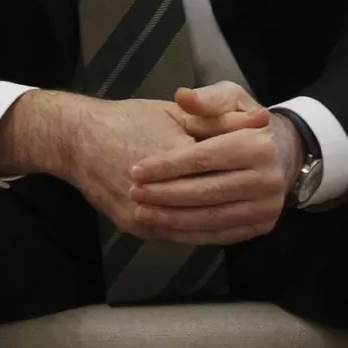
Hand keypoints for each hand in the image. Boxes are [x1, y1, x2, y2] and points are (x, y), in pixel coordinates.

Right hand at [61, 93, 270, 241]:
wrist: (78, 140)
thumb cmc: (128, 119)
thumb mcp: (175, 111)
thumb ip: (217, 120)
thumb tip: (260, 121)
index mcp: (170, 154)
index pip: (219, 165)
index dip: (245, 163)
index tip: (268, 162)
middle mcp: (156, 190)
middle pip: (211, 200)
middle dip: (241, 196)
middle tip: (267, 193)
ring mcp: (144, 214)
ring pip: (196, 226)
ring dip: (226, 222)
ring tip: (250, 214)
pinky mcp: (136, 227)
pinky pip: (178, 236)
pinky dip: (203, 233)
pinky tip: (221, 228)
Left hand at [126, 83, 303, 244]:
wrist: (284, 151)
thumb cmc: (246, 121)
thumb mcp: (231, 98)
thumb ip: (206, 99)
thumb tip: (182, 96)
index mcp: (258, 144)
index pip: (205, 158)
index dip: (168, 166)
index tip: (137, 170)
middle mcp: (267, 179)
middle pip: (206, 192)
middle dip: (165, 195)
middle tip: (134, 193)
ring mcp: (266, 206)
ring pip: (212, 219)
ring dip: (172, 219)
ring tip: (142, 212)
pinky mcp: (262, 225)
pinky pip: (220, 234)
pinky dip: (189, 234)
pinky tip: (165, 226)